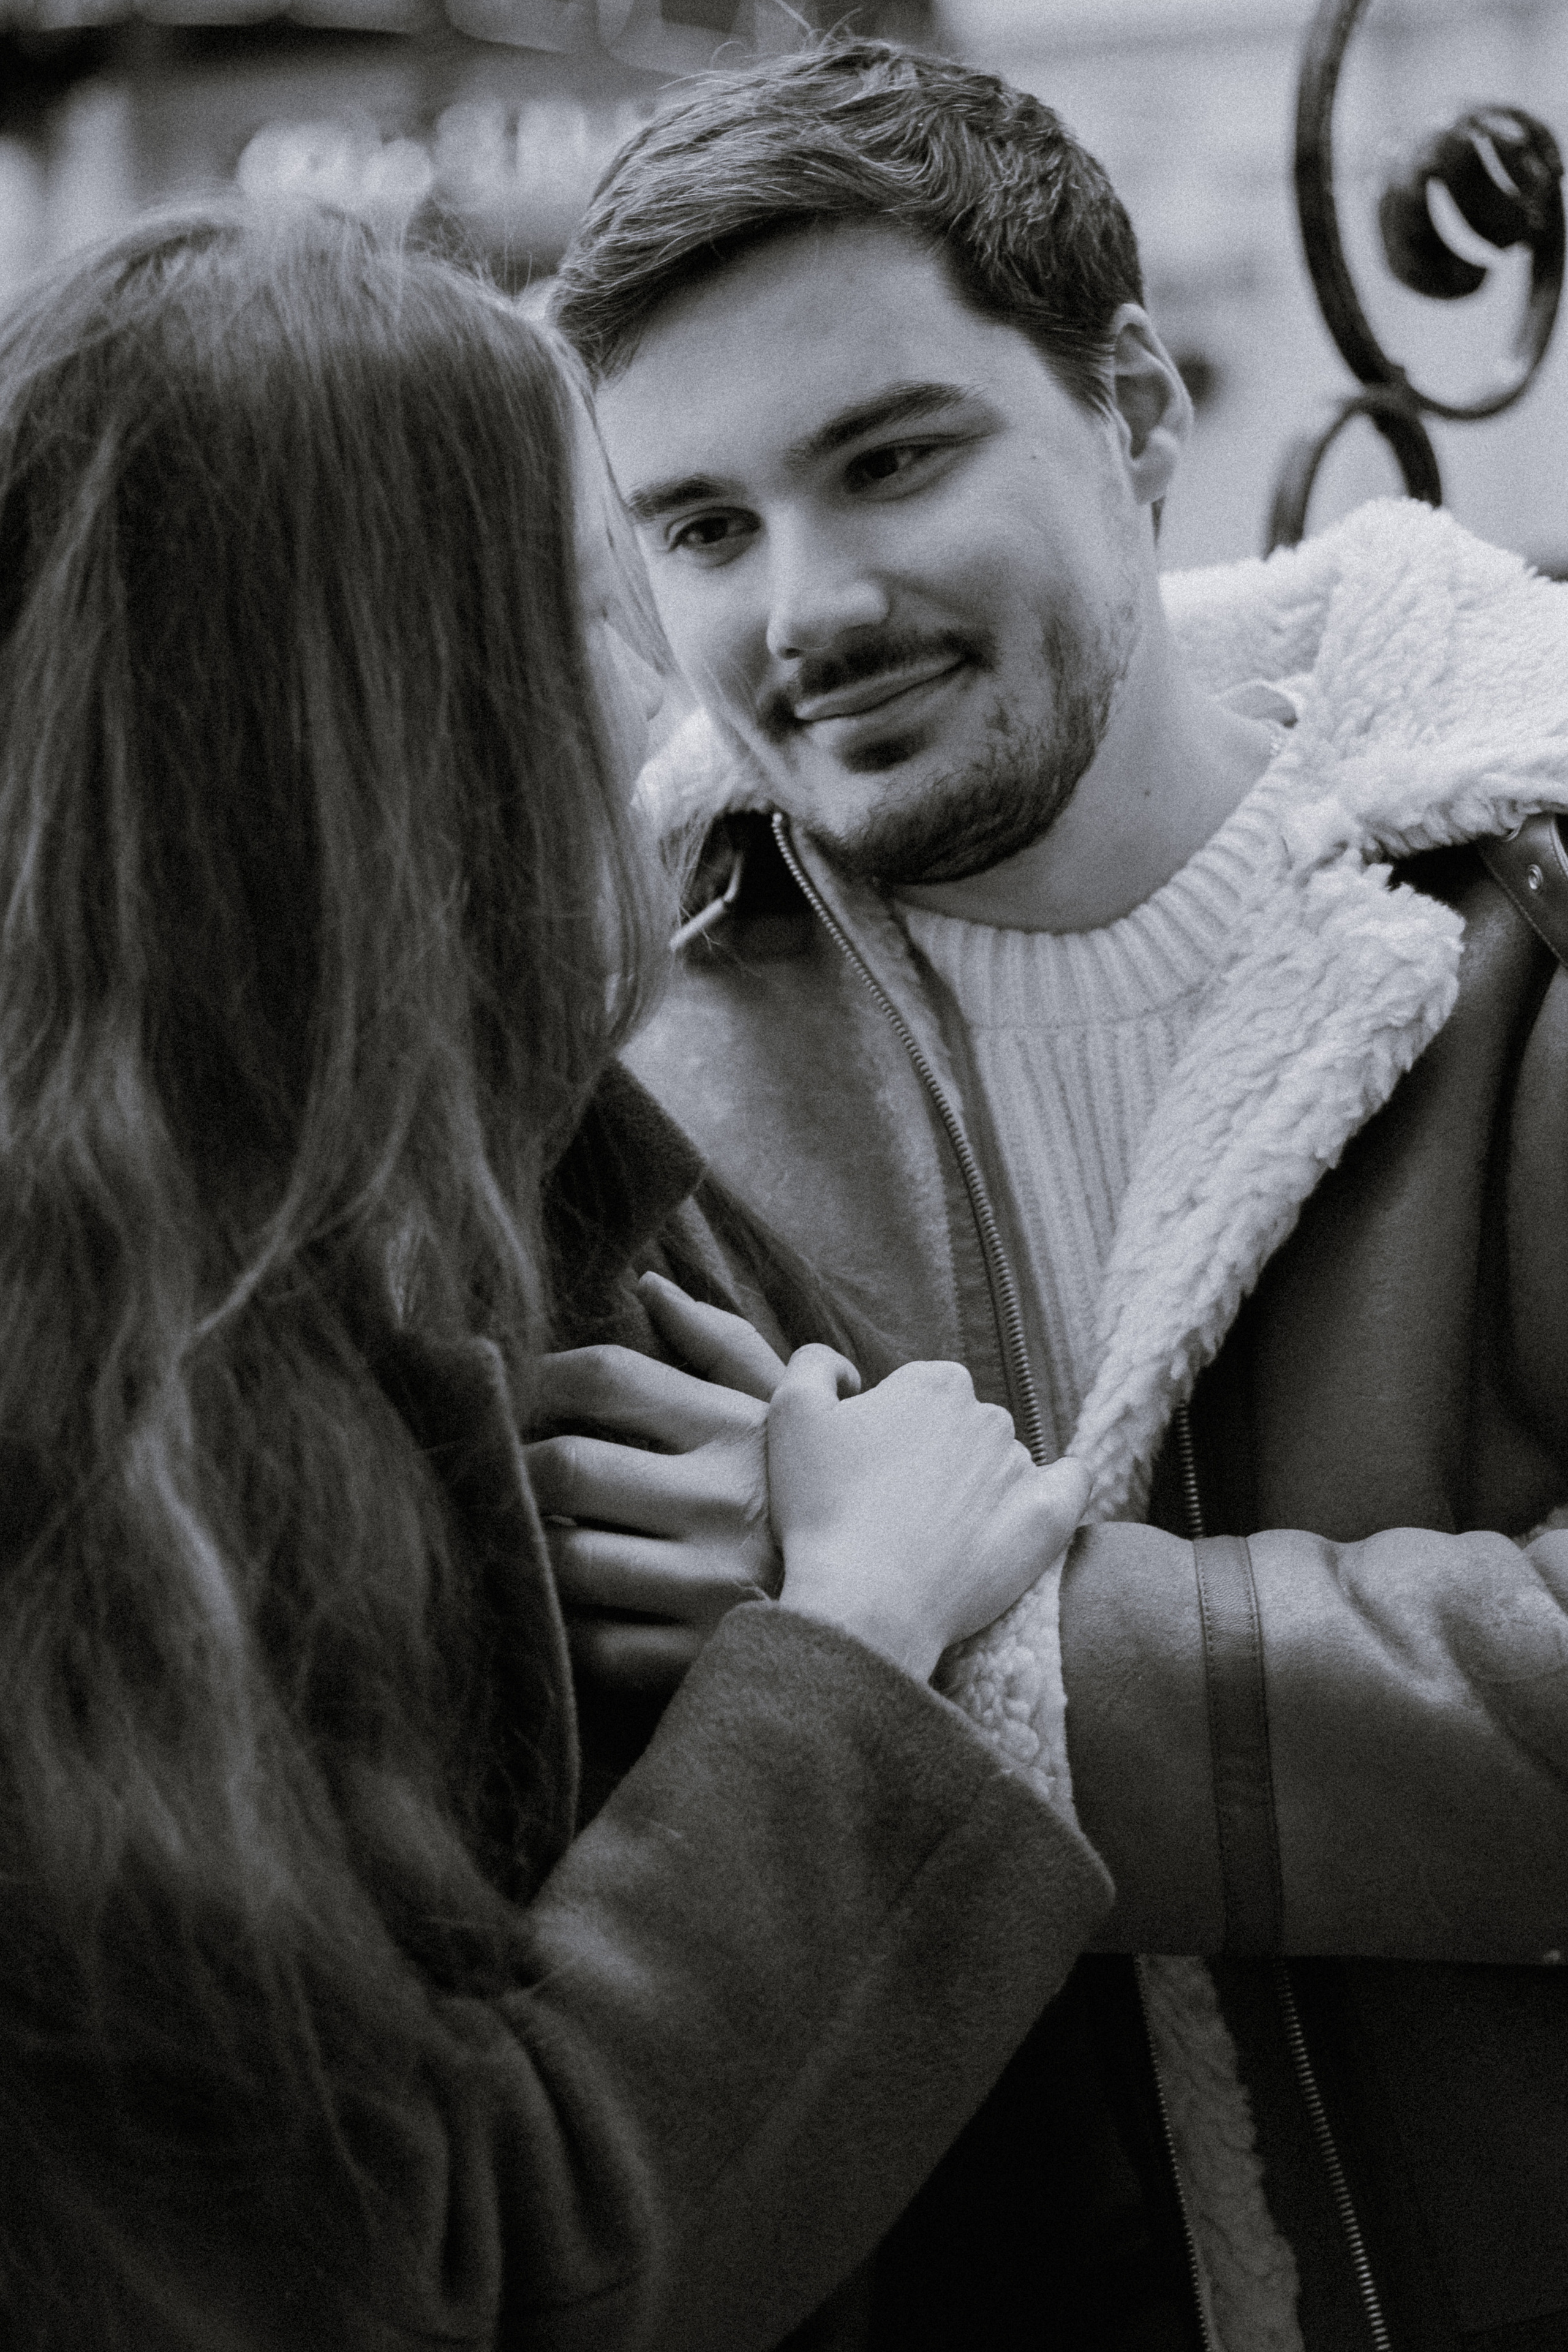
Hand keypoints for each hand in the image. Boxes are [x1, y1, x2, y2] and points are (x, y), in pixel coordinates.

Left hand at [525, 1274, 794, 1691]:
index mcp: (738, 1431)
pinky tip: (558, 1602)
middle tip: (492, 1468)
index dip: (537, 1378)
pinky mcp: (701, 1659)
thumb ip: (721, 1344)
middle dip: (512, 1466)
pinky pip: (595, 1644)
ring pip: (568, 1561)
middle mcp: (724, 1503)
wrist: (887, 1608)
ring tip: (518, 1531)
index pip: (609, 1377)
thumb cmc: (815, 1498)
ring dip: (526, 1544)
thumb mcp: (787, 1414)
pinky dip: (562, 1622)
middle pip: (568, 1467)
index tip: (509, 1391)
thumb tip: (650, 1285)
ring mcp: (711, 1587)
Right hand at [768, 1346, 1090, 1684]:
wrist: (865, 1605)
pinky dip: (1056, 1490)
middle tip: (896, 1508)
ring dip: (977, 1486)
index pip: (920, 1394)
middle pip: (963, 1427)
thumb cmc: (823, 1509)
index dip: (890, 1429)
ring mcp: (1022, 1467)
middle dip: (936, 1455)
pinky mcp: (1049, 1518)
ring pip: (1001, 1464)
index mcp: (934, 1383)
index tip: (870, 1471)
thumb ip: (816, 1363)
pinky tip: (1026, 1510)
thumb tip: (849, 1371)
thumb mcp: (791, 1412)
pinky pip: (1069, 1485)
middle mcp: (988, 1415)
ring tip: (935, 1536)